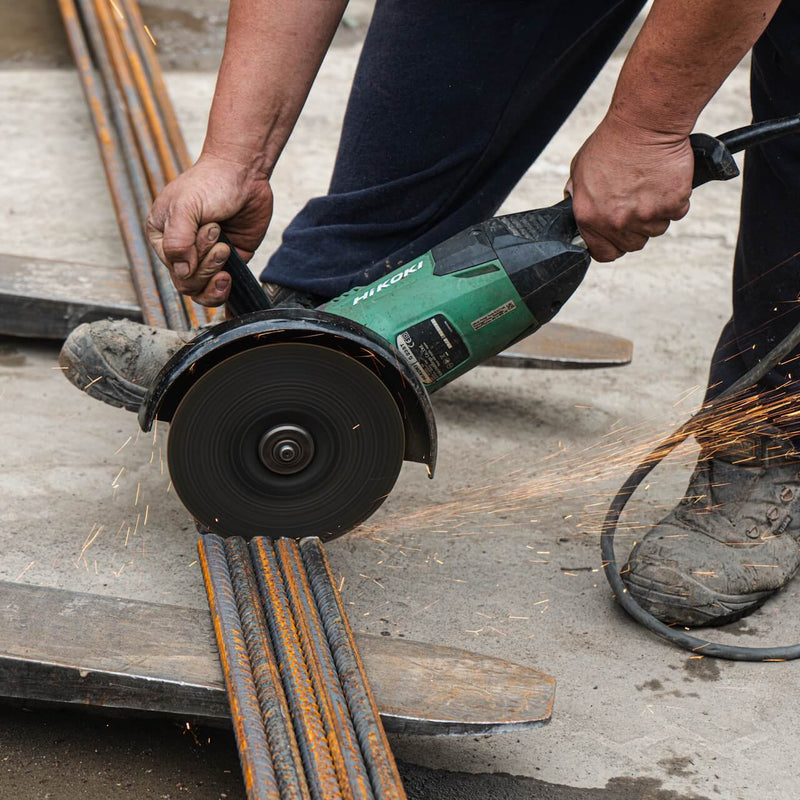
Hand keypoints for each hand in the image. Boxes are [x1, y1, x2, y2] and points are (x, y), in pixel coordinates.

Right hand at [146, 154, 272, 305]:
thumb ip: (177, 241)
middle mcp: (182, 250)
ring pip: (202, 290)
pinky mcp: (228, 260)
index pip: (173, 269)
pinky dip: (225, 288)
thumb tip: (182, 272)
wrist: (243, 172)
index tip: (209, 230)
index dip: (192, 259)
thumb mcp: (185, 207)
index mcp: (162, 237)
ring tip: (225, 248)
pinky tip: (229, 276)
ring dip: (215, 276)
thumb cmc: (210, 183)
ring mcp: (205, 257)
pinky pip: (222, 288)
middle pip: (188, 283)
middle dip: (206, 264)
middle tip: (218, 233)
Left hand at [566, 111, 694, 261]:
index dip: (611, 245)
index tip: (616, 235)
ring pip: (656, 229)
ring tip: (648, 186)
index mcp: (590, 217)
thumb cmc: (611, 142)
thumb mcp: (579, 170)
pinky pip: (677, 213)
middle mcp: (616, 221)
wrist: (644, 123)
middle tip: (635, 202)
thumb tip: (574, 207)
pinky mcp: (672, 204)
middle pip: (632, 244)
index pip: (603, 253)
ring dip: (655, 214)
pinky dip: (675, 200)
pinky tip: (664, 181)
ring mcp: (646, 215)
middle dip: (635, 228)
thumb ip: (577, 195)